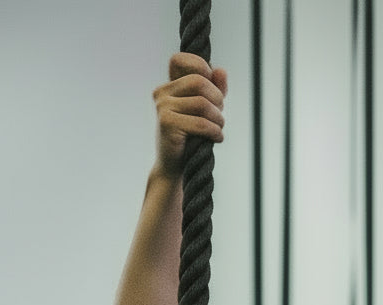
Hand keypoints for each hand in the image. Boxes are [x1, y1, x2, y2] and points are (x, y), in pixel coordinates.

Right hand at [153, 52, 227, 179]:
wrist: (173, 167)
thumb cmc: (190, 138)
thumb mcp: (206, 109)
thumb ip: (214, 89)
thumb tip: (220, 70)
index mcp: (169, 86)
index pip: (182, 59)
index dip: (202, 68)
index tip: (211, 91)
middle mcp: (162, 93)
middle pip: (199, 81)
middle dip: (217, 98)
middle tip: (220, 115)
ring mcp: (162, 107)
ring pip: (202, 103)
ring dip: (218, 118)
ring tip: (218, 128)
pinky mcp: (167, 124)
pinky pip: (201, 122)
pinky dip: (214, 131)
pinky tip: (217, 138)